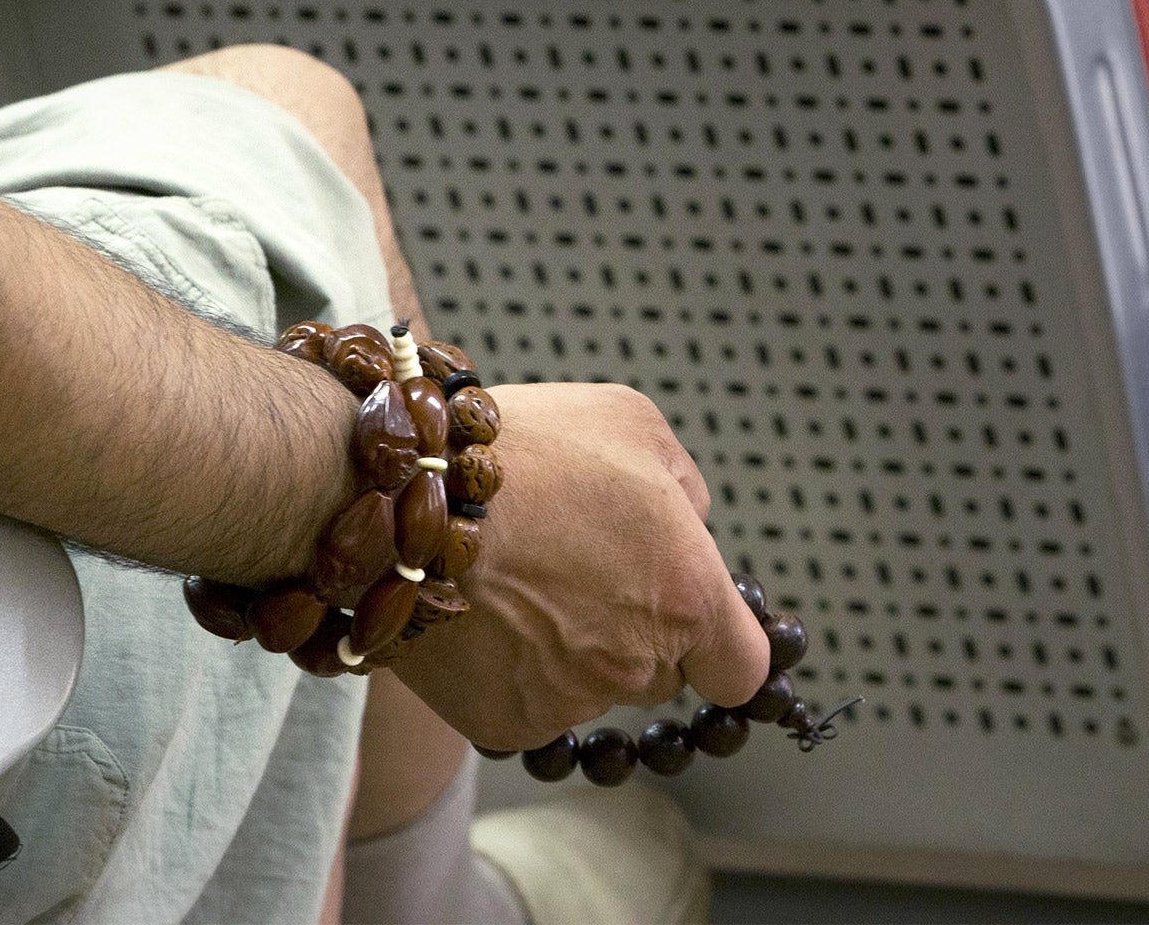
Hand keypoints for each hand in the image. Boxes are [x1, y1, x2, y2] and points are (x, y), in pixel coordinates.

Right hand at [390, 383, 770, 751]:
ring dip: (573, 647)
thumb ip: (686, 485)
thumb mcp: (633, 425)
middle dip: (636, 629)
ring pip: (595, 686)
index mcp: (688, 594)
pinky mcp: (509, 725)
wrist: (407, 503)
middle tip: (582, 569)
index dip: (724, 647)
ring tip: (522, 578)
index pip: (742, 669)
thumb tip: (694, 523)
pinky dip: (515, 668)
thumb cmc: (526, 452)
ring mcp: (572, 701)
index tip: (701, 626)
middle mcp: (637, 661)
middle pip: (662, 672)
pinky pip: (533, 704)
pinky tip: (489, 610)